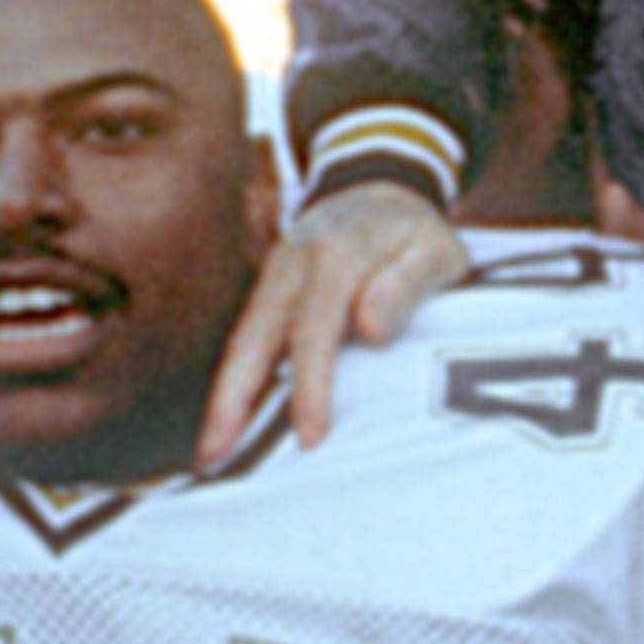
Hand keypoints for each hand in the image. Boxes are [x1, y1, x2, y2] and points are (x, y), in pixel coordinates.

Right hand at [196, 178, 465, 460]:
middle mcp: (293, 263)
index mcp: (336, 253)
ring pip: (242, 340)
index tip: (310, 436)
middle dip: (232, 398)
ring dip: (222, 396)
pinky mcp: (268, 289)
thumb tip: (369, 326)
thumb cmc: (416, 231)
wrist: (380, 187)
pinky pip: (247, 337)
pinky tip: (225, 421)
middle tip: (214, 457)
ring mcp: (274, 275)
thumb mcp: (436, 249)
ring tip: (208, 453)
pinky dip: (233, 379)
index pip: (315, 328)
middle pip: (256, 336)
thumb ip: (407, 284)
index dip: (310, 384)